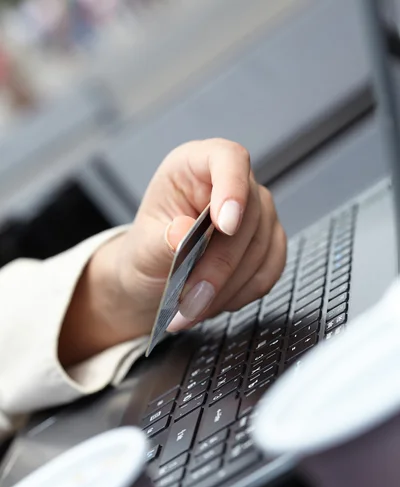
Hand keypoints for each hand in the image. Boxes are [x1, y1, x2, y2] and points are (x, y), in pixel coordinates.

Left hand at [59, 139, 286, 365]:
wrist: (156, 279)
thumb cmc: (148, 252)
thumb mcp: (142, 247)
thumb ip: (162, 240)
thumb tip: (182, 234)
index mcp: (194, 166)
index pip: (228, 158)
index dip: (232, 187)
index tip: (225, 225)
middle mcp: (231, 184)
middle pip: (248, 216)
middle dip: (218, 266)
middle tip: (191, 300)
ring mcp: (256, 213)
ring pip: (260, 249)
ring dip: (226, 287)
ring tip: (192, 309)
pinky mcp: (269, 244)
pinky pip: (269, 270)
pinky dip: (242, 293)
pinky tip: (215, 302)